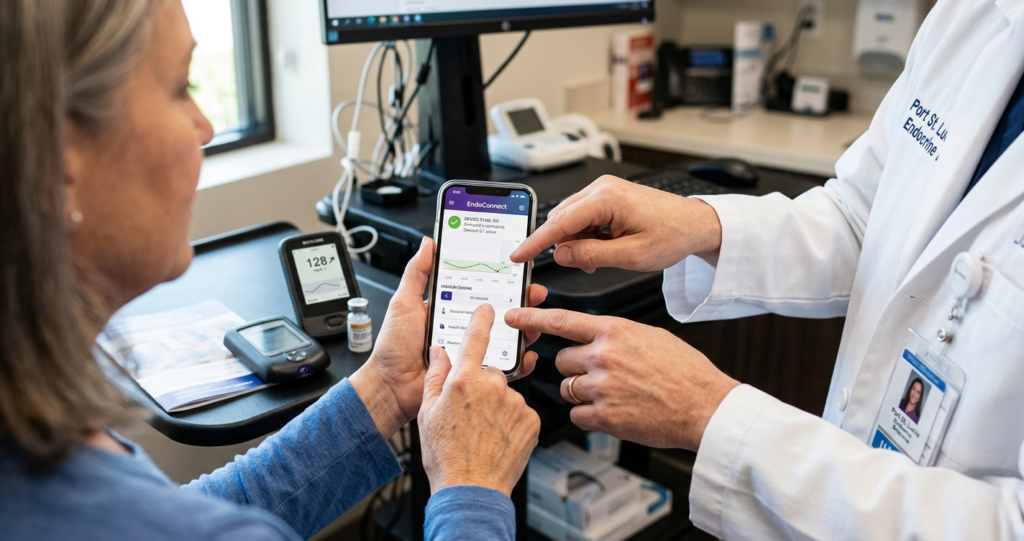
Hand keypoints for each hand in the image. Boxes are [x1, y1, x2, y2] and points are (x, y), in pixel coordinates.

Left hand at [350, 238, 547, 438]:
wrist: (390, 388)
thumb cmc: (393, 348)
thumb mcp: (404, 303)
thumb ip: (417, 273)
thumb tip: (428, 244)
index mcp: (449, 309)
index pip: (479, 290)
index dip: (499, 279)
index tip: (515, 268)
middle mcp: (464, 329)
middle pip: (499, 312)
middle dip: (520, 301)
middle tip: (532, 292)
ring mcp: (472, 352)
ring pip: (507, 338)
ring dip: (524, 328)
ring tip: (530, 319)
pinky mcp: (476, 374)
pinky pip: (504, 368)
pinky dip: (519, 362)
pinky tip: (527, 354)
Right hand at [418, 305, 540, 495]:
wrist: (471, 488)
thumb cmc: (446, 455)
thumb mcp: (427, 412)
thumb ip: (435, 376)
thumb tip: (439, 352)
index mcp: (464, 380)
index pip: (476, 337)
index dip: (482, 320)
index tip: (488, 309)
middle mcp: (493, 387)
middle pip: (490, 373)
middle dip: (482, 387)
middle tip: (469, 414)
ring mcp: (515, 403)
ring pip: (506, 394)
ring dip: (497, 406)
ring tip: (483, 431)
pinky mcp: (532, 420)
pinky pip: (521, 412)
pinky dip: (512, 421)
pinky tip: (498, 437)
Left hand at [506, 307, 738, 450]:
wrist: (705, 407)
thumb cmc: (685, 373)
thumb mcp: (651, 337)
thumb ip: (617, 335)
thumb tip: (595, 337)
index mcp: (615, 331)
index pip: (563, 321)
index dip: (533, 318)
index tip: (513, 316)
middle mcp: (604, 356)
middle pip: (562, 360)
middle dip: (574, 368)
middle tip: (599, 375)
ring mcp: (602, 387)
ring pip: (568, 388)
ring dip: (582, 393)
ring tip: (613, 394)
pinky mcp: (605, 417)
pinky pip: (577, 415)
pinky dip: (589, 416)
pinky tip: (612, 412)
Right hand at [510, 175, 722, 271]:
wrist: (695, 224)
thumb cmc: (672, 235)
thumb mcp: (631, 255)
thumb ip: (591, 255)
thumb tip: (560, 255)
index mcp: (607, 198)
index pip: (559, 222)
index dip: (535, 242)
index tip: (518, 254)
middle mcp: (602, 188)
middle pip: (561, 219)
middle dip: (564, 246)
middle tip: (582, 266)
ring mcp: (604, 189)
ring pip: (570, 219)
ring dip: (576, 242)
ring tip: (598, 259)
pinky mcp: (608, 195)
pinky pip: (582, 217)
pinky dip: (585, 235)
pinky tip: (602, 248)